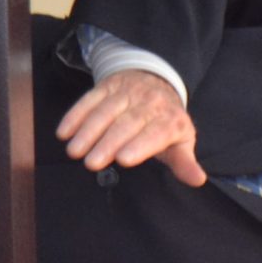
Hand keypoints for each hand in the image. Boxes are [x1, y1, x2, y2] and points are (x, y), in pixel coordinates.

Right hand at [56, 69, 204, 183]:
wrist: (157, 82)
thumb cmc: (166, 122)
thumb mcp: (180, 141)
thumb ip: (184, 162)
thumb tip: (198, 180)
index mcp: (171, 120)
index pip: (156, 132)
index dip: (140, 144)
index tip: (123, 159)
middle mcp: (150, 102)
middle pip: (128, 122)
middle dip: (109, 142)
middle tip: (92, 163)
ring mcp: (128, 92)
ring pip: (106, 110)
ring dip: (88, 130)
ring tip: (74, 151)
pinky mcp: (108, 86)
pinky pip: (90, 99)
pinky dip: (76, 114)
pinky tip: (64, 132)